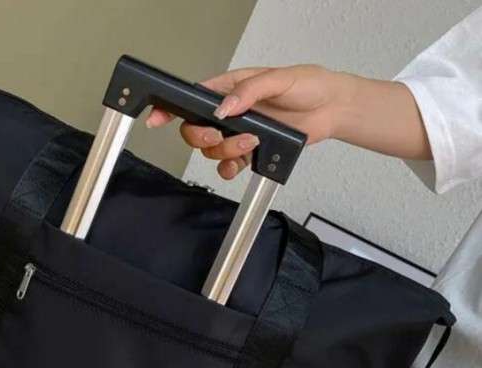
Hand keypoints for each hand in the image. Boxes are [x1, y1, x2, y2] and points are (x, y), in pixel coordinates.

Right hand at [147, 65, 352, 178]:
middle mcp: (229, 113)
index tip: (156, 118)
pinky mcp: (249, 153)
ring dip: (227, 151)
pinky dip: (230, 169)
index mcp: (229, 89)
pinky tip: (243, 162)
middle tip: (219, 135)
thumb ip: (249, 91)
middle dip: (202, 138)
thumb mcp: (279, 78)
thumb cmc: (308, 85)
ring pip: (212, 151)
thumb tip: (224, 107)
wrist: (331, 110)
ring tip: (253, 141)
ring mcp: (237, 134)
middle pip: (195, 131)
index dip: (170, 109)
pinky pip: (227, 167)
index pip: (191, 99)